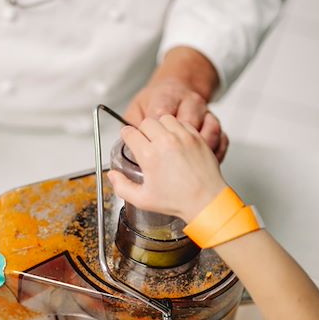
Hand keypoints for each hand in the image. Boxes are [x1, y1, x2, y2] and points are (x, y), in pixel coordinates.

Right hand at [107, 115, 227, 221]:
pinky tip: (176, 140)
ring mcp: (183, 137)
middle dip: (142, 131)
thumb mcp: (142, 200)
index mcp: (149, 155)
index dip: (126, 136)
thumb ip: (121, 187)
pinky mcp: (196, 137)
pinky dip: (176, 128)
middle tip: (145, 142)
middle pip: (146, 122)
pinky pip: (182, 122)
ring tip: (161, 139)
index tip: (129, 140)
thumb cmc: (177, 201)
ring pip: (164, 118)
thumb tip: (112, 175)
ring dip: (160, 126)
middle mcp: (165, 142)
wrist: (205, 201)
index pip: (129, 132)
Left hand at [125, 77, 228, 161]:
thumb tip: (128, 144)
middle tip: (166, 160)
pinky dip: (215, 153)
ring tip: (185, 164)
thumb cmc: (157, 101)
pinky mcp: (217, 123)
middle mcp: (190, 102)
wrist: (179, 86)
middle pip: (188, 125)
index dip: (153, 136)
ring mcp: (206, 112)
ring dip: (199, 150)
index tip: (147, 151)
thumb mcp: (137, 107)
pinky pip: (222, 139)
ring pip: (210, 131)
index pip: (160, 115)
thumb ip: (131, 124)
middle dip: (176, 145)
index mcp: (167, 96)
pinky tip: (201, 162)